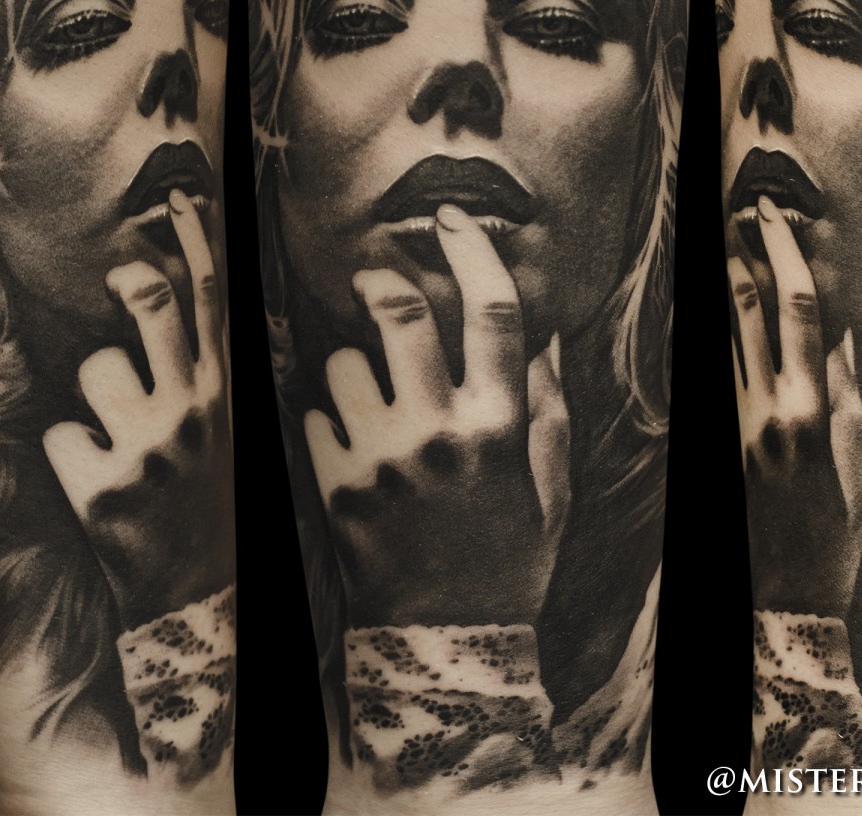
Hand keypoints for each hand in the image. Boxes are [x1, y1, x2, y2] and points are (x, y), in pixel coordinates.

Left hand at [44, 190, 234, 630]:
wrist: (198, 600)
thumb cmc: (205, 503)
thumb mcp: (224, 431)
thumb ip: (202, 372)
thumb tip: (165, 301)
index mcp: (224, 395)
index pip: (213, 301)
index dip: (193, 243)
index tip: (176, 197)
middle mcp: (193, 411)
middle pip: (157, 306)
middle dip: (132, 281)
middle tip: (123, 278)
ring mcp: (149, 447)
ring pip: (95, 368)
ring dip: (94, 400)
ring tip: (119, 441)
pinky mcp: (102, 488)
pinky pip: (60, 436)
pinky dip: (71, 457)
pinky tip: (101, 488)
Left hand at [304, 204, 570, 629]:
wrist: (446, 642)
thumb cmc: (508, 558)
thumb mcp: (548, 487)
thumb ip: (547, 407)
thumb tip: (546, 335)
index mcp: (500, 426)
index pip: (493, 312)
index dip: (471, 251)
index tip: (449, 218)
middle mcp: (441, 435)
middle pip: (403, 316)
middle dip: (383, 283)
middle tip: (373, 280)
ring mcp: (382, 462)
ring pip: (344, 364)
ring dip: (352, 364)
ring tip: (366, 396)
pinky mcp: (335, 490)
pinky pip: (314, 416)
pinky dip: (326, 417)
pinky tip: (347, 444)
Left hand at [730, 196, 861, 619]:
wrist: (784, 600)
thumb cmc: (835, 537)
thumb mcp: (855, 465)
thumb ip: (844, 395)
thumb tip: (837, 334)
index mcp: (808, 411)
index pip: (795, 312)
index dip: (783, 255)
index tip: (772, 213)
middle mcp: (762, 411)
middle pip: (747, 313)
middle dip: (740, 256)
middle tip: (733, 210)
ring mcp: (728, 427)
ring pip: (719, 340)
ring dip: (718, 289)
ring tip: (715, 244)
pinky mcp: (708, 445)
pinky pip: (706, 378)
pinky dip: (705, 340)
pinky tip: (698, 314)